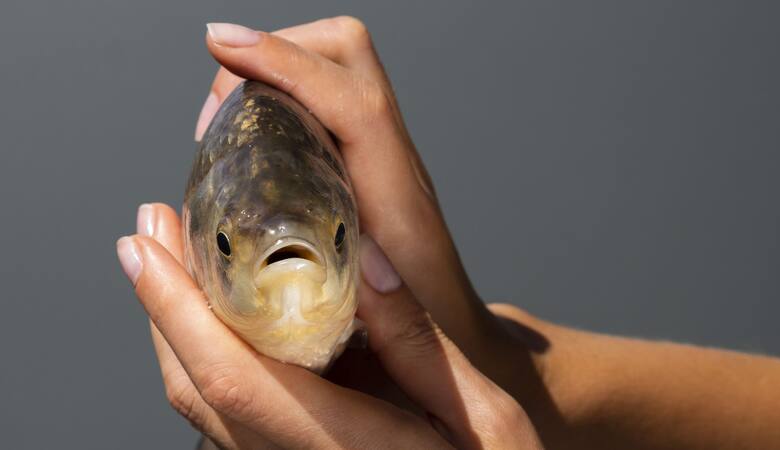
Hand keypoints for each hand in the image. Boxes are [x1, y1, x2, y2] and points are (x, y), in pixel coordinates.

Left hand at [116, 203, 541, 448]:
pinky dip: (204, 352)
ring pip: (204, 403)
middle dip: (162, 306)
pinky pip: (230, 408)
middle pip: (199, 390)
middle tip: (150, 232)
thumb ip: (417, 341)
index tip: (150, 246)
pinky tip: (214, 310)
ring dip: (175, 327)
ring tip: (170, 259)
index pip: (237, 379)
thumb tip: (364, 256)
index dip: (179, 310)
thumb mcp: (482, 412)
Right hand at [194, 19, 502, 359]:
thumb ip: (368, 310)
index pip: (355, 103)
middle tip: (215, 113)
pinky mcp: (367, 158)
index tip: (223, 44)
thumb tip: (321, 275)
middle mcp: (394, 160)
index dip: (287, 64)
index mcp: (398, 197)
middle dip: (273, 53)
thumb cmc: (432, 334)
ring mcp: (382, 152)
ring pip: (333, 63)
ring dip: (273, 69)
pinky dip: (281, 91)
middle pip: (346, 52)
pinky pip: (325, 94)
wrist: (462, 328)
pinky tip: (249, 136)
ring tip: (223, 123)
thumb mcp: (394, 326)